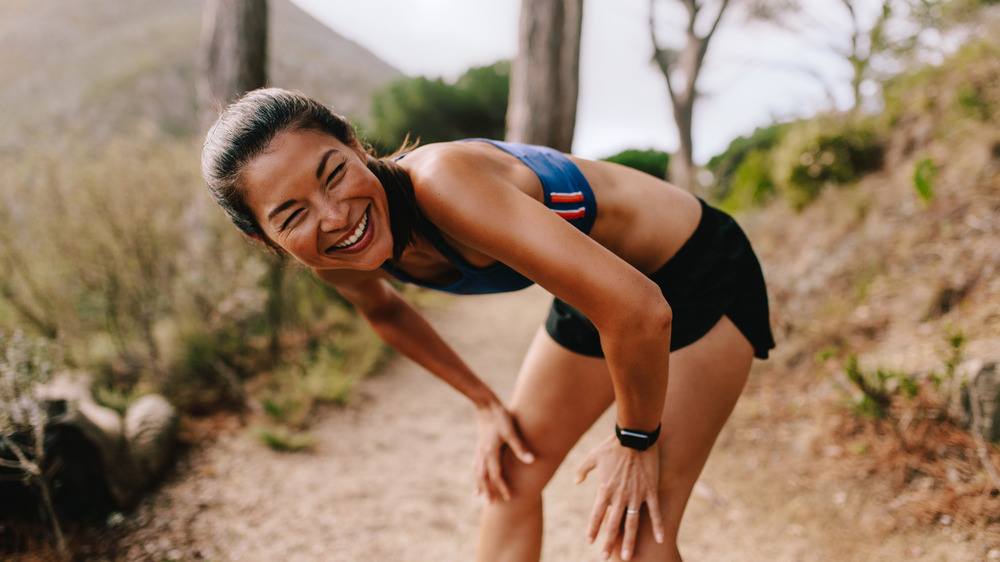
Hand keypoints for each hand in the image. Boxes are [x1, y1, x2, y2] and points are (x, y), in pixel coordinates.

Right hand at [473, 400, 534, 501]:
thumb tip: (532, 461)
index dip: (502, 487)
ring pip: (478, 471)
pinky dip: (476, 471)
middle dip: (488, 490)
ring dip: (479, 484)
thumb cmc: (501, 417)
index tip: (508, 497)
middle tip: (491, 504)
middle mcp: (483, 453)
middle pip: (484, 477)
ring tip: (479, 494)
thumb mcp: (512, 431)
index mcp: (491, 452)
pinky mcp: (480, 445)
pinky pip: (476, 463)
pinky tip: (476, 473)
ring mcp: (480, 449)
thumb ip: (520, 447)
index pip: (496, 475)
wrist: (486, 404)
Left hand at [575, 435, 664, 560]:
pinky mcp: (650, 491)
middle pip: (612, 525)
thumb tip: (576, 481)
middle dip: (608, 542)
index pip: (597, 515)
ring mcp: (636, 495)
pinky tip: (661, 539)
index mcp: (605, 489)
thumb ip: (583, 470)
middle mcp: (619, 496)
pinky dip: (658, 526)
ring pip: (632, 524)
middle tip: (605, 556)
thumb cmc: (612, 445)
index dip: (593, 529)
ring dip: (629, 541)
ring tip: (626, 556)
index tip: (590, 541)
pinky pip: (655, 512)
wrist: (634, 436)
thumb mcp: (593, 456)